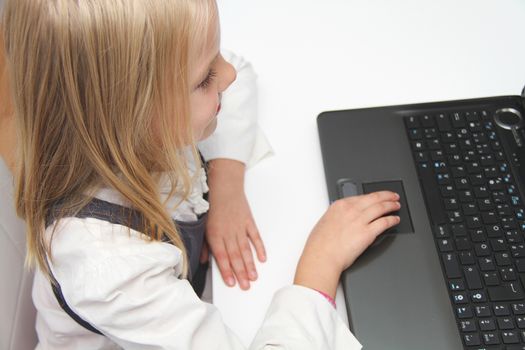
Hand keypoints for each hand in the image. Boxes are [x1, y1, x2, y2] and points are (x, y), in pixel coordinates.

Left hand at [205, 159, 265, 289]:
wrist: (224, 187)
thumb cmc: (213, 206)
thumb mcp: (203, 226)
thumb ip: (204, 245)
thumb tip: (204, 261)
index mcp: (215, 234)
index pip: (222, 256)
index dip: (227, 271)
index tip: (231, 283)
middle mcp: (228, 233)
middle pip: (235, 256)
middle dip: (240, 273)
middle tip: (246, 286)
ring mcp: (240, 227)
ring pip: (246, 249)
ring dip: (250, 264)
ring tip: (254, 277)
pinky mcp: (249, 222)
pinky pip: (255, 237)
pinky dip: (260, 248)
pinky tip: (262, 258)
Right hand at [294, 191, 400, 297]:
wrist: (322, 257)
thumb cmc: (320, 244)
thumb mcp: (325, 222)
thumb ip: (337, 216)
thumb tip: (343, 218)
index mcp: (339, 206)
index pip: (361, 196)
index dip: (373, 195)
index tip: (378, 195)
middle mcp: (351, 210)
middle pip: (374, 198)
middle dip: (386, 196)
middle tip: (393, 196)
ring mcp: (360, 221)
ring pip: (381, 208)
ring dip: (391, 205)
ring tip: (396, 205)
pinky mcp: (367, 233)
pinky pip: (384, 222)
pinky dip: (392, 220)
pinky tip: (395, 220)